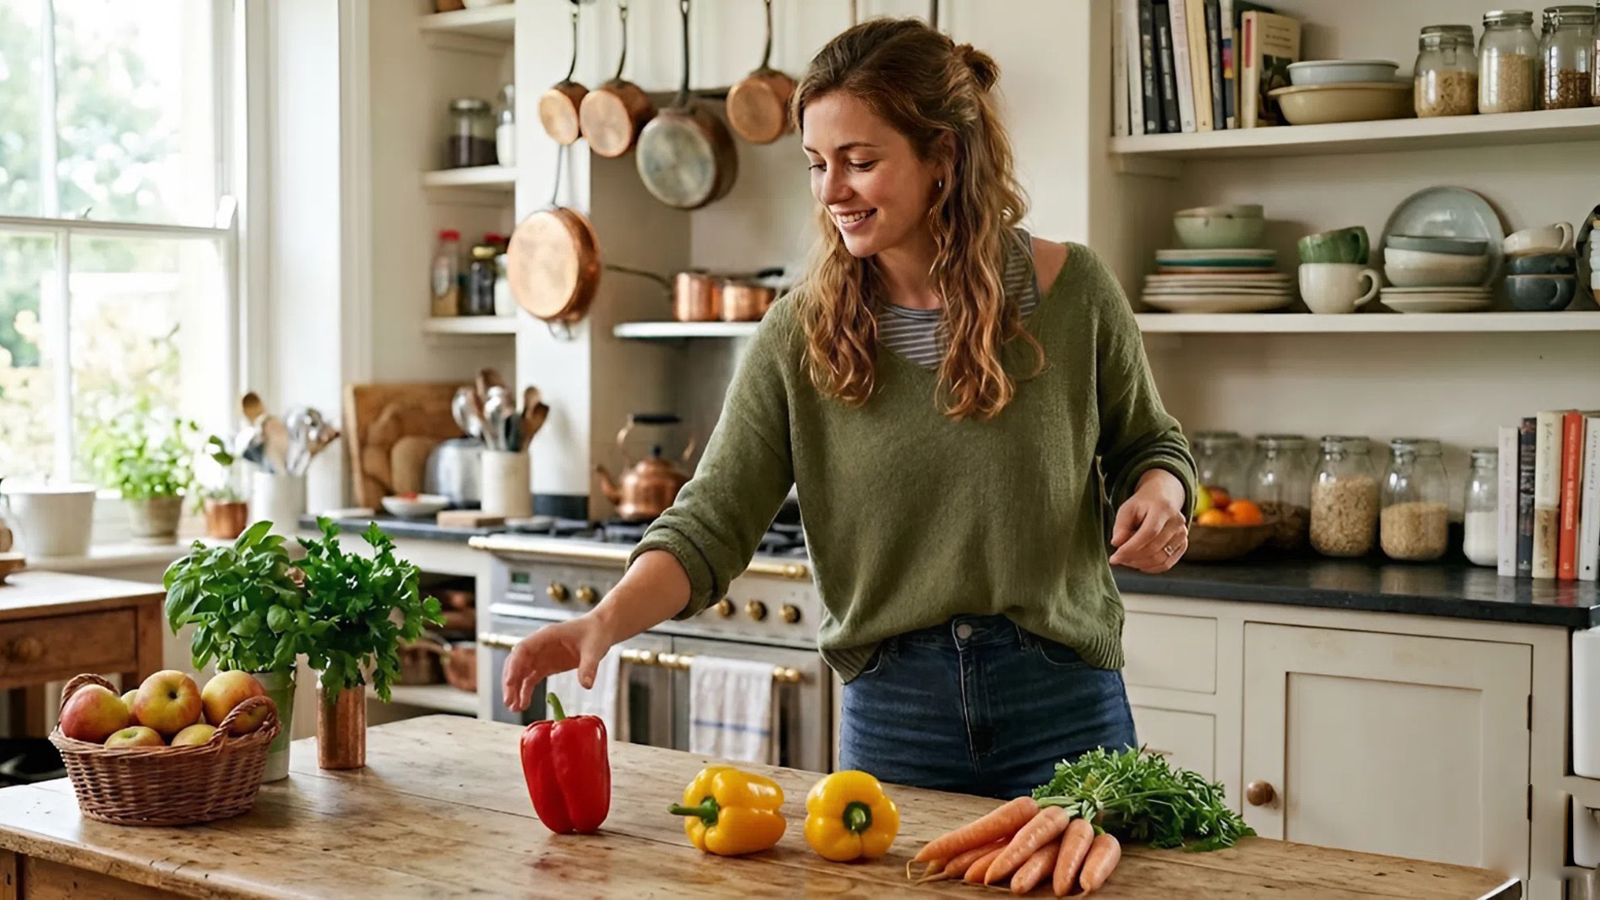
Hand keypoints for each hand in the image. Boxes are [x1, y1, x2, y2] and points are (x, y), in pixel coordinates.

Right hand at [501, 615, 615, 712]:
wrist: (601, 631)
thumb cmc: (595, 633)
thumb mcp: (594, 649)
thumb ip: (589, 666)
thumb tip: (587, 685)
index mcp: (547, 635)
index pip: (523, 649)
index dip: (514, 665)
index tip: (509, 682)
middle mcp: (539, 645)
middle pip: (517, 662)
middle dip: (510, 682)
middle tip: (509, 702)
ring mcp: (541, 655)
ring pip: (521, 672)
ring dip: (515, 689)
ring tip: (514, 708)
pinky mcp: (546, 665)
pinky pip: (531, 679)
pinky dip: (525, 691)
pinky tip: (523, 705)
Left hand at [1107, 468, 1187, 572]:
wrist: (1163, 498)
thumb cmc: (1143, 504)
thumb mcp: (1127, 509)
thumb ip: (1121, 526)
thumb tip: (1117, 543)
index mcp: (1163, 508)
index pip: (1148, 532)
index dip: (1131, 547)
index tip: (1115, 557)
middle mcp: (1177, 521)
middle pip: (1154, 548)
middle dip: (1132, 557)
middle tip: (1118, 558)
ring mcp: (1182, 534)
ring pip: (1160, 559)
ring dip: (1140, 564)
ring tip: (1126, 559)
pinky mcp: (1183, 544)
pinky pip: (1167, 564)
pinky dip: (1150, 568)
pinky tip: (1138, 563)